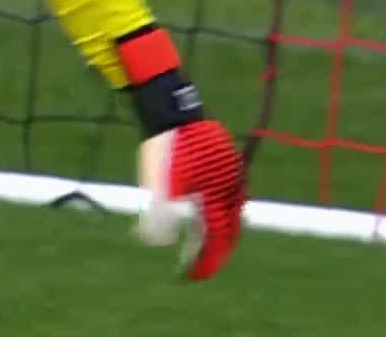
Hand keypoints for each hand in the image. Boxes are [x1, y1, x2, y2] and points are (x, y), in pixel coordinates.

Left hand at [133, 119, 245, 280]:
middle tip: (200, 266)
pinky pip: (227, 194)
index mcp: (218, 198)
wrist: (172, 109)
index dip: (205, 263)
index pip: (217, 242)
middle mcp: (231, 189)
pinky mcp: (226, 163)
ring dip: (218, 232)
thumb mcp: (154, 184)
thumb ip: (156, 217)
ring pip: (231, 212)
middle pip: (229, 231)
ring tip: (203, 244)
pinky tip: (204, 211)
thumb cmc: (165, 147)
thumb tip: (153, 241)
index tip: (191, 277)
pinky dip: (217, 211)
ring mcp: (231, 175)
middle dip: (215, 251)